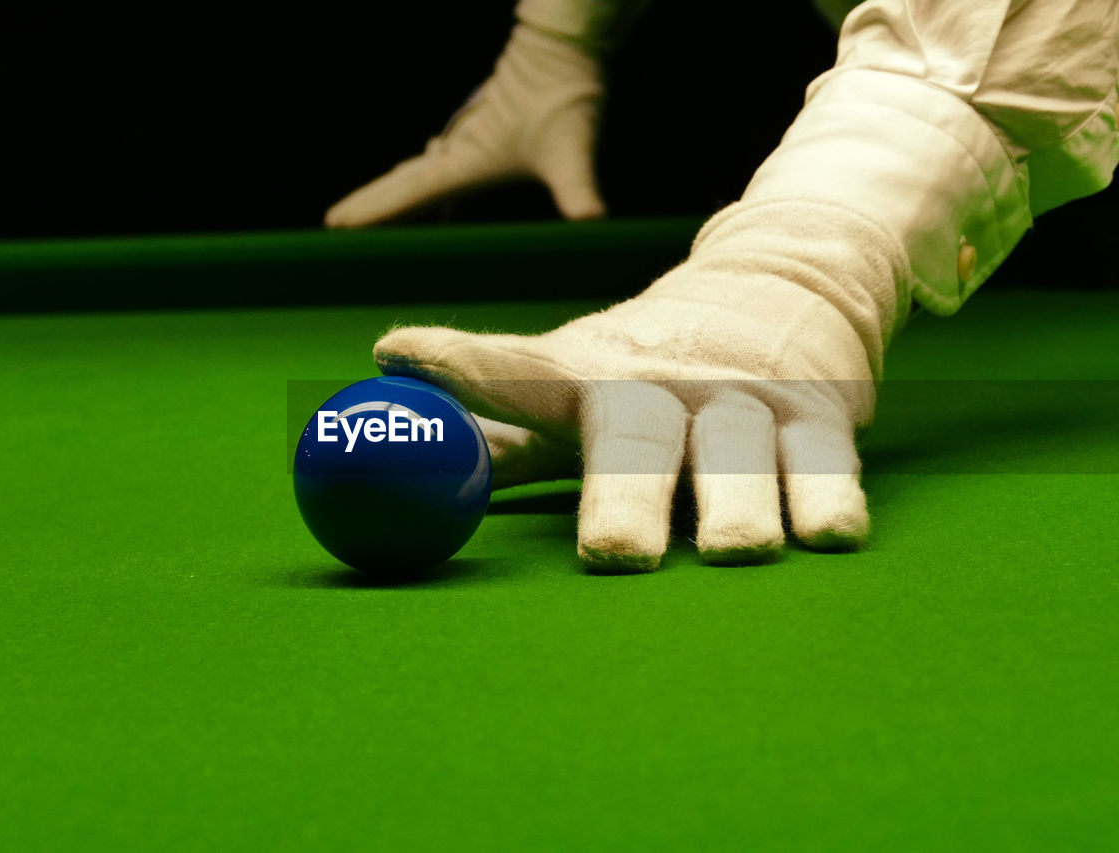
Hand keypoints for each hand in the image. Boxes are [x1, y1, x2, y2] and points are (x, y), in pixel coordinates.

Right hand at [325, 23, 606, 227]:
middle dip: (370, 207)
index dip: (373, 211)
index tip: (336, 225)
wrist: (565, 49)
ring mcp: (466, 141)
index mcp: (465, 160)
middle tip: (333, 226)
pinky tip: (443, 206)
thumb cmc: (565, 97)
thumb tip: (593, 218)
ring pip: (419, 174)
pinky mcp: (482, 135)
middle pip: (403, 184)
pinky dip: (428, 186)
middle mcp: (457, 151)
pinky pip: (442, 168)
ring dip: (394, 196)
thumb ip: (580, 189)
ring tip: (368, 220)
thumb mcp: (572, 151)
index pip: (410, 192)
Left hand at [374, 200, 902, 570]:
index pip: (516, 370)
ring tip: (733, 553)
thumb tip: (401, 464)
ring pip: (744, 457)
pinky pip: (827, 466)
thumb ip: (504, 437)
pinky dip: (828, 500)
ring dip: (740, 505)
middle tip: (612, 556)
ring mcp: (748, 399)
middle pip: (637, 439)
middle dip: (624, 494)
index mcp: (591, 376)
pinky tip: (828, 534)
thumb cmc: (650, 371)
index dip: (461, 367)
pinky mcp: (823, 415)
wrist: (782, 282)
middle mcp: (665, 384)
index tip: (402, 357)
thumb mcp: (578, 391)